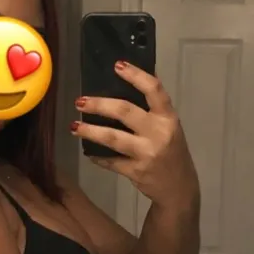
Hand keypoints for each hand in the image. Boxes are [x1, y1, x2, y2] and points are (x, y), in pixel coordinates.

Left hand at [71, 60, 197, 207]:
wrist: (179, 188)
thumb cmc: (172, 152)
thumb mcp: (169, 127)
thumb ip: (152, 110)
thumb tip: (127, 83)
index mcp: (168, 117)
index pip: (153, 90)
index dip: (135, 75)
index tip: (117, 65)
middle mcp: (158, 133)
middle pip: (124, 112)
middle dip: (99, 105)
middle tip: (80, 102)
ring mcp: (146, 153)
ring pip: (113, 138)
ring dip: (90, 131)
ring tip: (74, 126)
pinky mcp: (136, 171)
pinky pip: (111, 162)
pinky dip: (98, 157)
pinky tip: (88, 152)